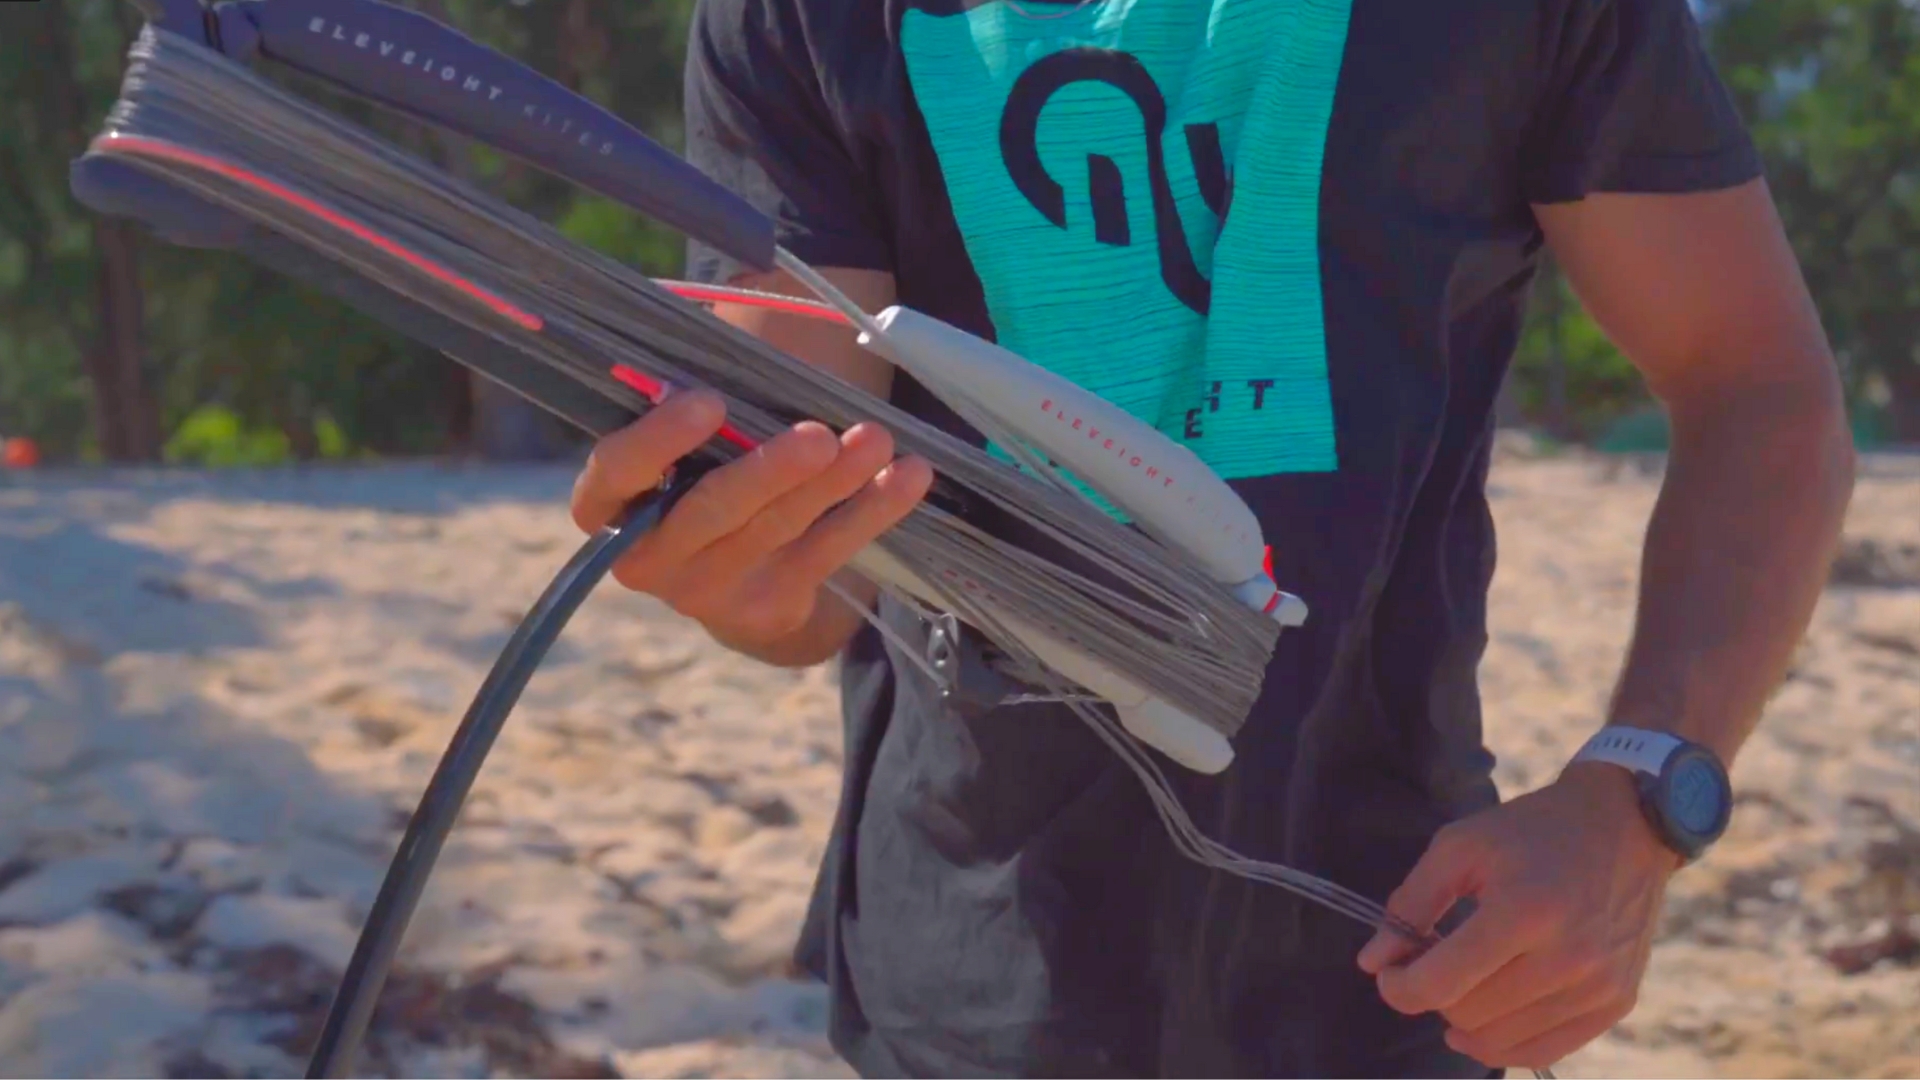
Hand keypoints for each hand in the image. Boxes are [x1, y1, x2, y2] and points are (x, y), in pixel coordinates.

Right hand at [570, 389, 932, 650]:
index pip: (618, 471)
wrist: (727, 576)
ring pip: (778, 530)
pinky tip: (909, 477)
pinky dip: (872, 510)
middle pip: (713, 510)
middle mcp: (650, 557)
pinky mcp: (769, 606)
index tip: (709, 402)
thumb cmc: (694, 475)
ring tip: (876, 440)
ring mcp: (710, 590)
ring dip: (834, 483)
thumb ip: (683, 404)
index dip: (658, 440)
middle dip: (769, 471)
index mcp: (609, 505)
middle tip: (818, 436)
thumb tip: (713, 336)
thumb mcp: (675, 443)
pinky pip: (827, 552)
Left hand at [1355, 762, 1683, 1070]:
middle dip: (1433, 995)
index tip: (1389, 972)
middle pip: (1467, 1015)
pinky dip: (1505, 1042)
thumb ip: (1410, 904)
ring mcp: (1598, 986)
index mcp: (1523, 911)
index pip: (1440, 984)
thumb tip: (1373, 962)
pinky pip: (1544, 1052)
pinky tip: (1487, 1016)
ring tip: (1462, 984)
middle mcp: (1567, 958)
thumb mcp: (1459, 847)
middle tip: (1432, 964)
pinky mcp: (1616, 1002)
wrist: (1627, 825)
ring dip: (1466, 1020)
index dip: (1397, 988)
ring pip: (1501, 1041)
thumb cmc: (1531, 831)